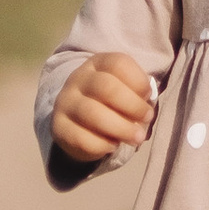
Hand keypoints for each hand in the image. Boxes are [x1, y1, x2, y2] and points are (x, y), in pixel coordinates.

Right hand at [52, 51, 159, 166]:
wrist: (77, 122)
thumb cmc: (111, 103)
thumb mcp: (125, 89)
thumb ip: (138, 93)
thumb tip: (146, 108)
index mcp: (98, 64)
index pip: (118, 64)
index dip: (138, 81)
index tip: (148, 96)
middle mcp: (78, 79)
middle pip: (106, 87)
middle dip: (132, 106)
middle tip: (147, 118)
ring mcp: (66, 103)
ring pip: (93, 113)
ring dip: (121, 128)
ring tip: (137, 137)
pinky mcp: (59, 128)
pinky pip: (81, 138)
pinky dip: (103, 144)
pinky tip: (113, 145)